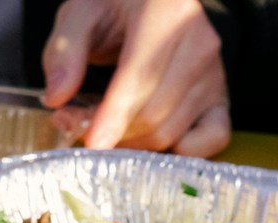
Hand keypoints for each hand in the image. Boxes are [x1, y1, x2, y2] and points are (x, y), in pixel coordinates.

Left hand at [41, 0, 229, 157]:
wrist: (154, 3)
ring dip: (131, 144)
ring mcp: (215, 75)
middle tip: (75, 124)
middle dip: (112, 132)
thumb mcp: (82, 13)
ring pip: (169, 133)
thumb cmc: (118, 6)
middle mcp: (200, 43)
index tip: (91, 144)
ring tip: (102, 127)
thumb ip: (64, 51)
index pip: (140, 77)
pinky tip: (148, 141)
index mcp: (167, 13)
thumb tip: (57, 97)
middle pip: (153, 114)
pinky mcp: (221, 99)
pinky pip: (210, 141)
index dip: (114, 117)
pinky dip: (177, 152)